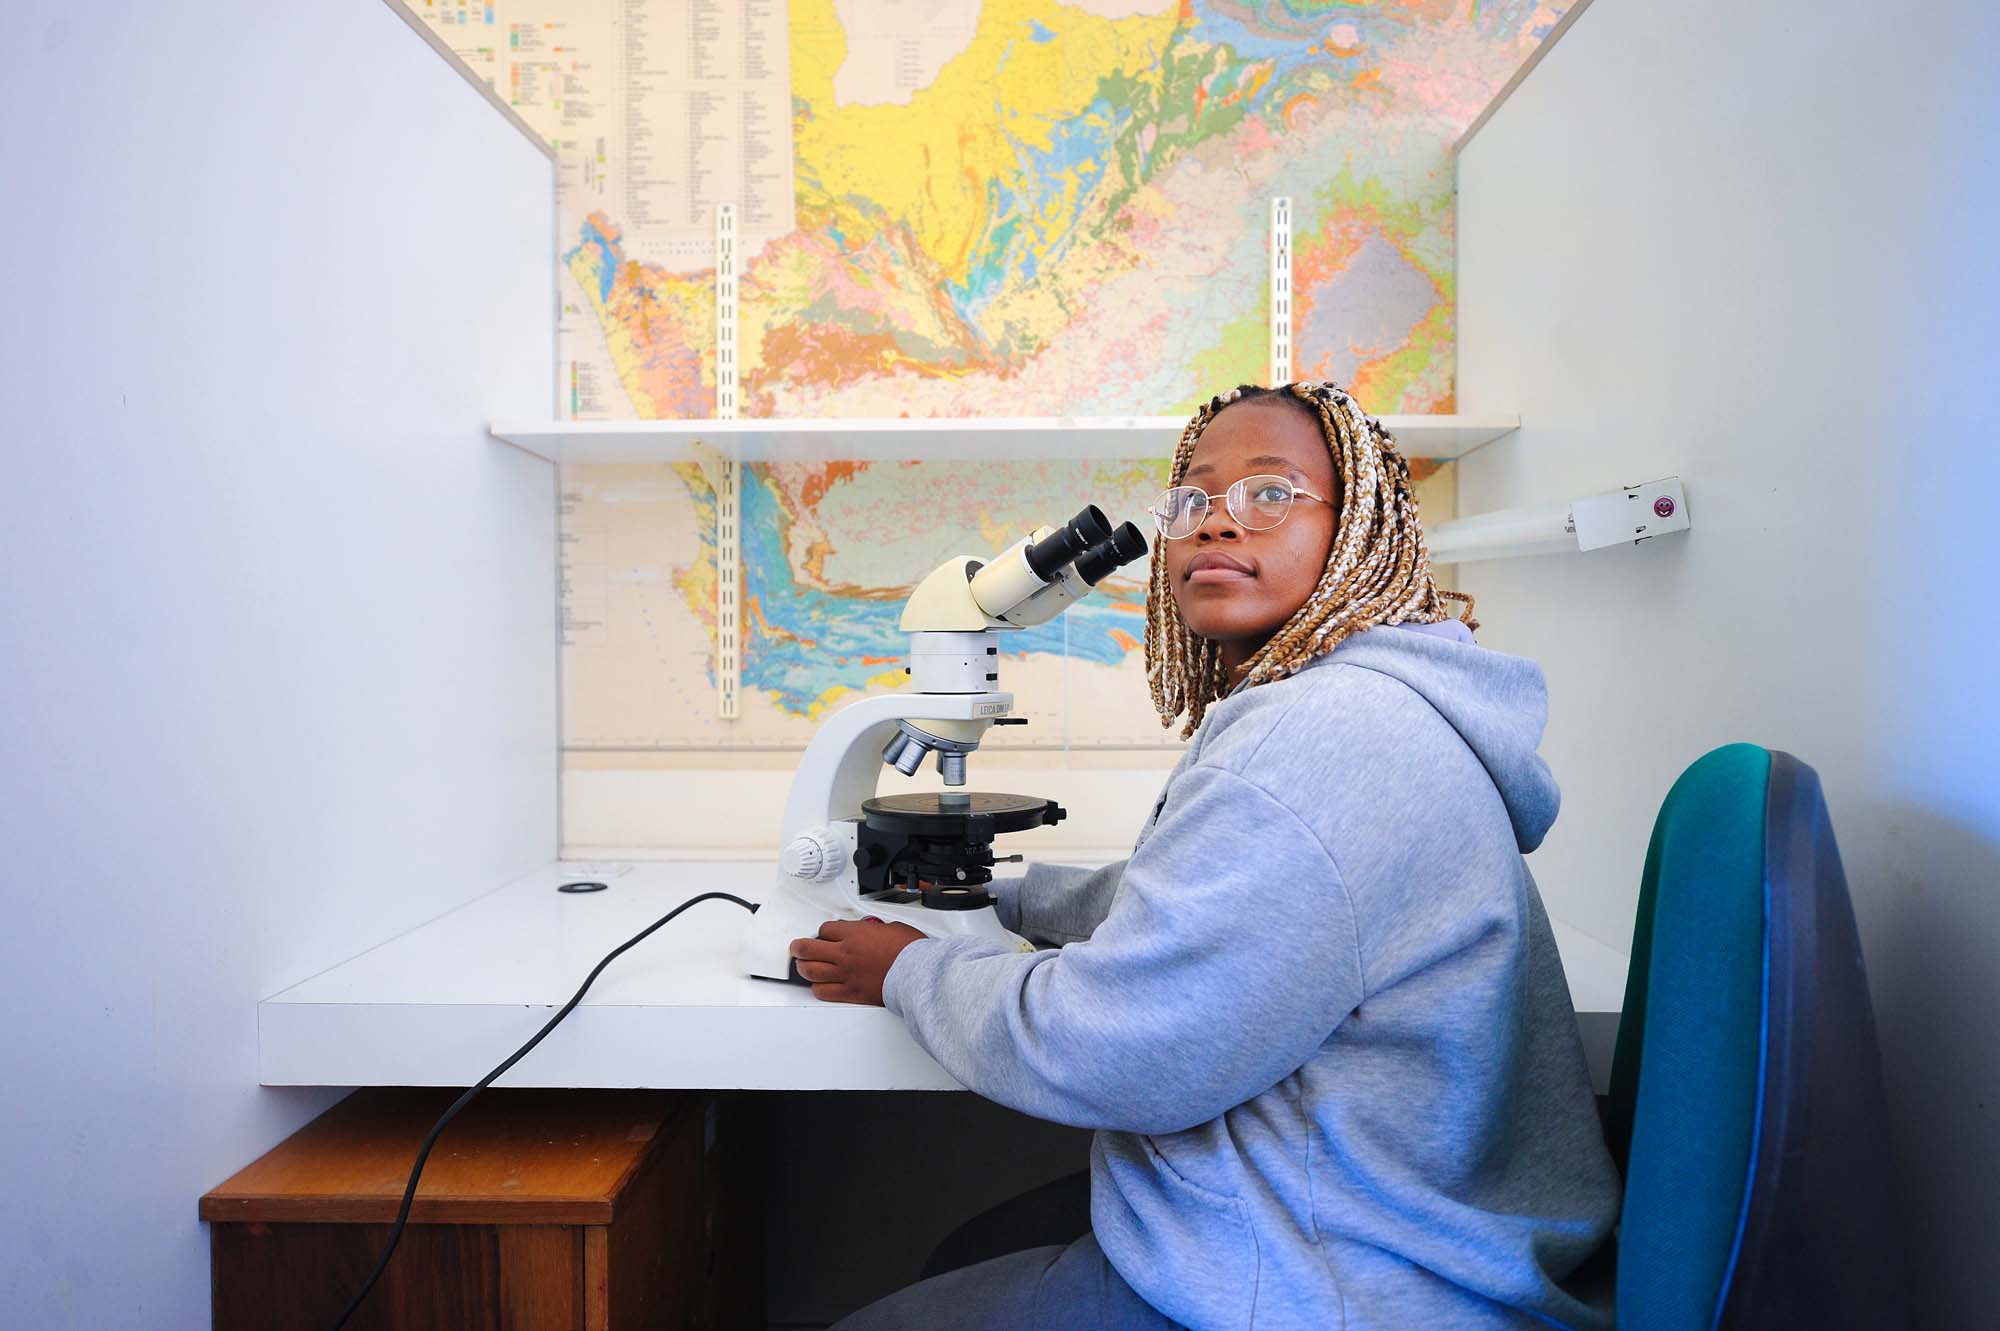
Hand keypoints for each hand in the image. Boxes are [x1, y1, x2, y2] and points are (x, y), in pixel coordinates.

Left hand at [789, 917, 926, 1005]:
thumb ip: (875, 930)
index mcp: (854, 935)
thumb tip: (872, 931)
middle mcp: (845, 954)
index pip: (826, 930)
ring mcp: (846, 975)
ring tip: (803, 966)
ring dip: (804, 968)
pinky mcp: (851, 994)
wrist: (917, 974)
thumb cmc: (910, 951)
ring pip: (811, 971)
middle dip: (799, 947)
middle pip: (808, 949)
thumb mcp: (892, 928)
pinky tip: (819, 986)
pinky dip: (818, 988)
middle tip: (798, 947)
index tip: (826, 934)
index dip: (824, 931)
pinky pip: (825, 992)